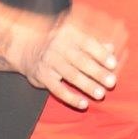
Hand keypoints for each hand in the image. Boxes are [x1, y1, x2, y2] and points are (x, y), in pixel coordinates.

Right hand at [11, 4, 127, 110]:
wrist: (24, 46)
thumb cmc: (56, 41)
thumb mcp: (72, 36)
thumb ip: (92, 43)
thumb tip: (111, 49)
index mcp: (69, 34)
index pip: (87, 43)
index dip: (100, 54)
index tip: (113, 64)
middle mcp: (58, 47)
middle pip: (81, 60)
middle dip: (97, 72)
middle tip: (112, 82)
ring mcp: (49, 61)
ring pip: (71, 75)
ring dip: (87, 86)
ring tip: (101, 94)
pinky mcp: (42, 76)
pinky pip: (57, 89)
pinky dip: (71, 97)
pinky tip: (83, 104)